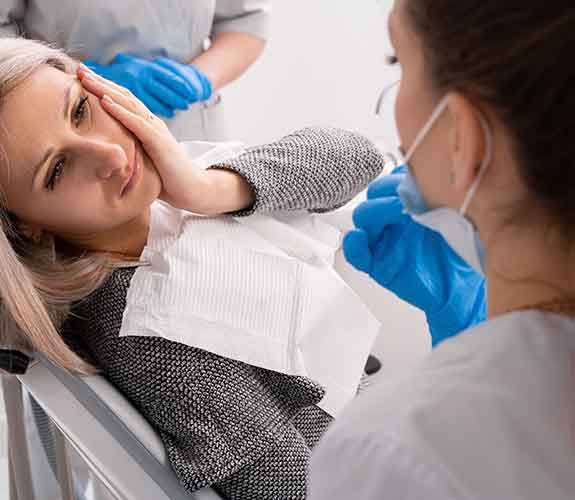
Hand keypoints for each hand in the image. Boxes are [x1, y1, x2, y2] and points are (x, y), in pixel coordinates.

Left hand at [78, 66, 252, 213]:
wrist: (192, 189)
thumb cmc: (166, 179)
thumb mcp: (141, 161)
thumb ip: (127, 151)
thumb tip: (103, 153)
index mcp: (146, 127)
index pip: (123, 102)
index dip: (103, 88)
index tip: (81, 78)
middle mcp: (152, 123)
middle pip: (124, 97)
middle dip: (100, 82)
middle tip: (79, 69)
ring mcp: (156, 131)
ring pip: (128, 104)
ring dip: (105, 90)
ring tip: (86, 79)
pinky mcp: (160, 143)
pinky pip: (137, 124)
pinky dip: (120, 111)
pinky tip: (104, 101)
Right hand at [343, 169, 485, 345]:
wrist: (465, 288)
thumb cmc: (464, 253)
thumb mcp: (459, 216)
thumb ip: (441, 195)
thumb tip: (427, 176)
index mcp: (411, 203)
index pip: (393, 179)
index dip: (400, 176)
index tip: (415, 177)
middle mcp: (394, 219)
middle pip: (374, 194)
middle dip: (388, 189)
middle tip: (408, 194)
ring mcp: (384, 240)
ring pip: (363, 218)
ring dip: (375, 210)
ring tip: (398, 211)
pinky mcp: (377, 264)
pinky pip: (356, 253)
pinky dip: (354, 245)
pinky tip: (360, 238)